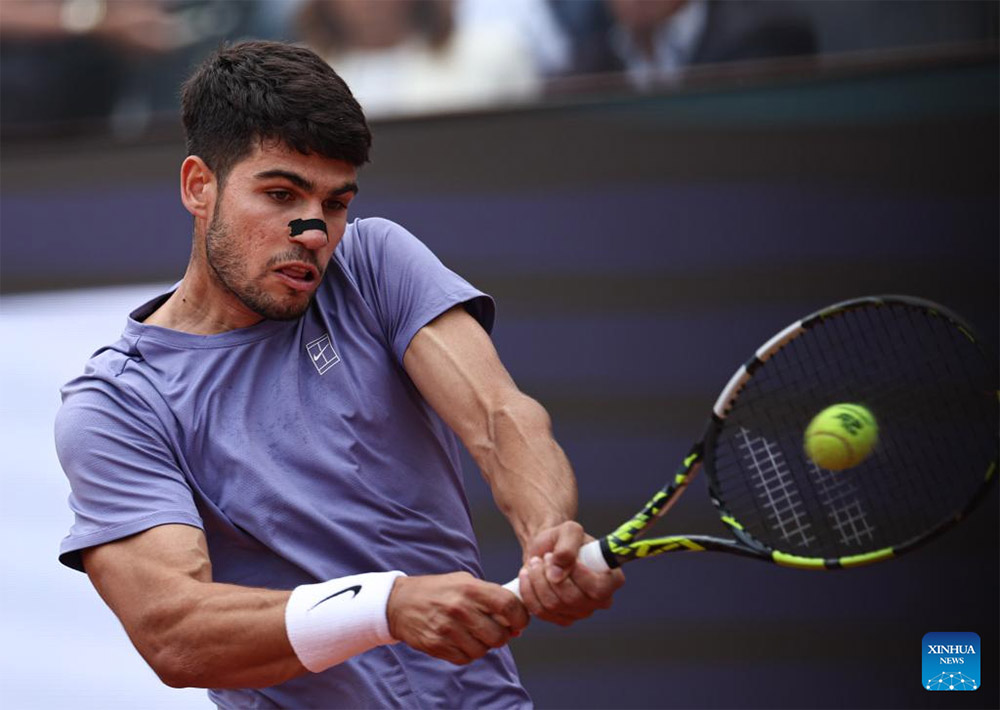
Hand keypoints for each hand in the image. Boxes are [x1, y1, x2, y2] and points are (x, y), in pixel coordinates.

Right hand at [386, 572, 528, 664]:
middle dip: (503, 636)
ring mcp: (447, 629)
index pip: (508, 605)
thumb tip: (516, 620)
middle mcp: (460, 608)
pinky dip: (468, 653)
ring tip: (476, 634)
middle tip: (497, 631)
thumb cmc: (438, 590)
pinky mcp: (437, 645)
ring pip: (483, 650)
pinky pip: (465, 658)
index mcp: (470, 588)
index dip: (521, 617)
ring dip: (484, 646)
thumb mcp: (464, 581)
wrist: (399, 602)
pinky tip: (461, 641)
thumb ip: (490, 596)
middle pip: (499, 634)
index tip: (520, 622)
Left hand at [517, 521, 624, 625]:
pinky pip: (540, 611)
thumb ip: (567, 546)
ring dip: (538, 580)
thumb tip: (557, 573)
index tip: (560, 557)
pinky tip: (527, 575)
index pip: (599, 589)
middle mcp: (600, 600)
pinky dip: (528, 591)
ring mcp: (581, 612)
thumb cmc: (563, 539)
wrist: (547, 550)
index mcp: (611, 579)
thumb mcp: (568, 530)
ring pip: (553, 605)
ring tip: (535, 562)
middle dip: (550, 575)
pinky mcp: (562, 619)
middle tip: (544, 557)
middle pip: (572, 598)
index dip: (578, 575)